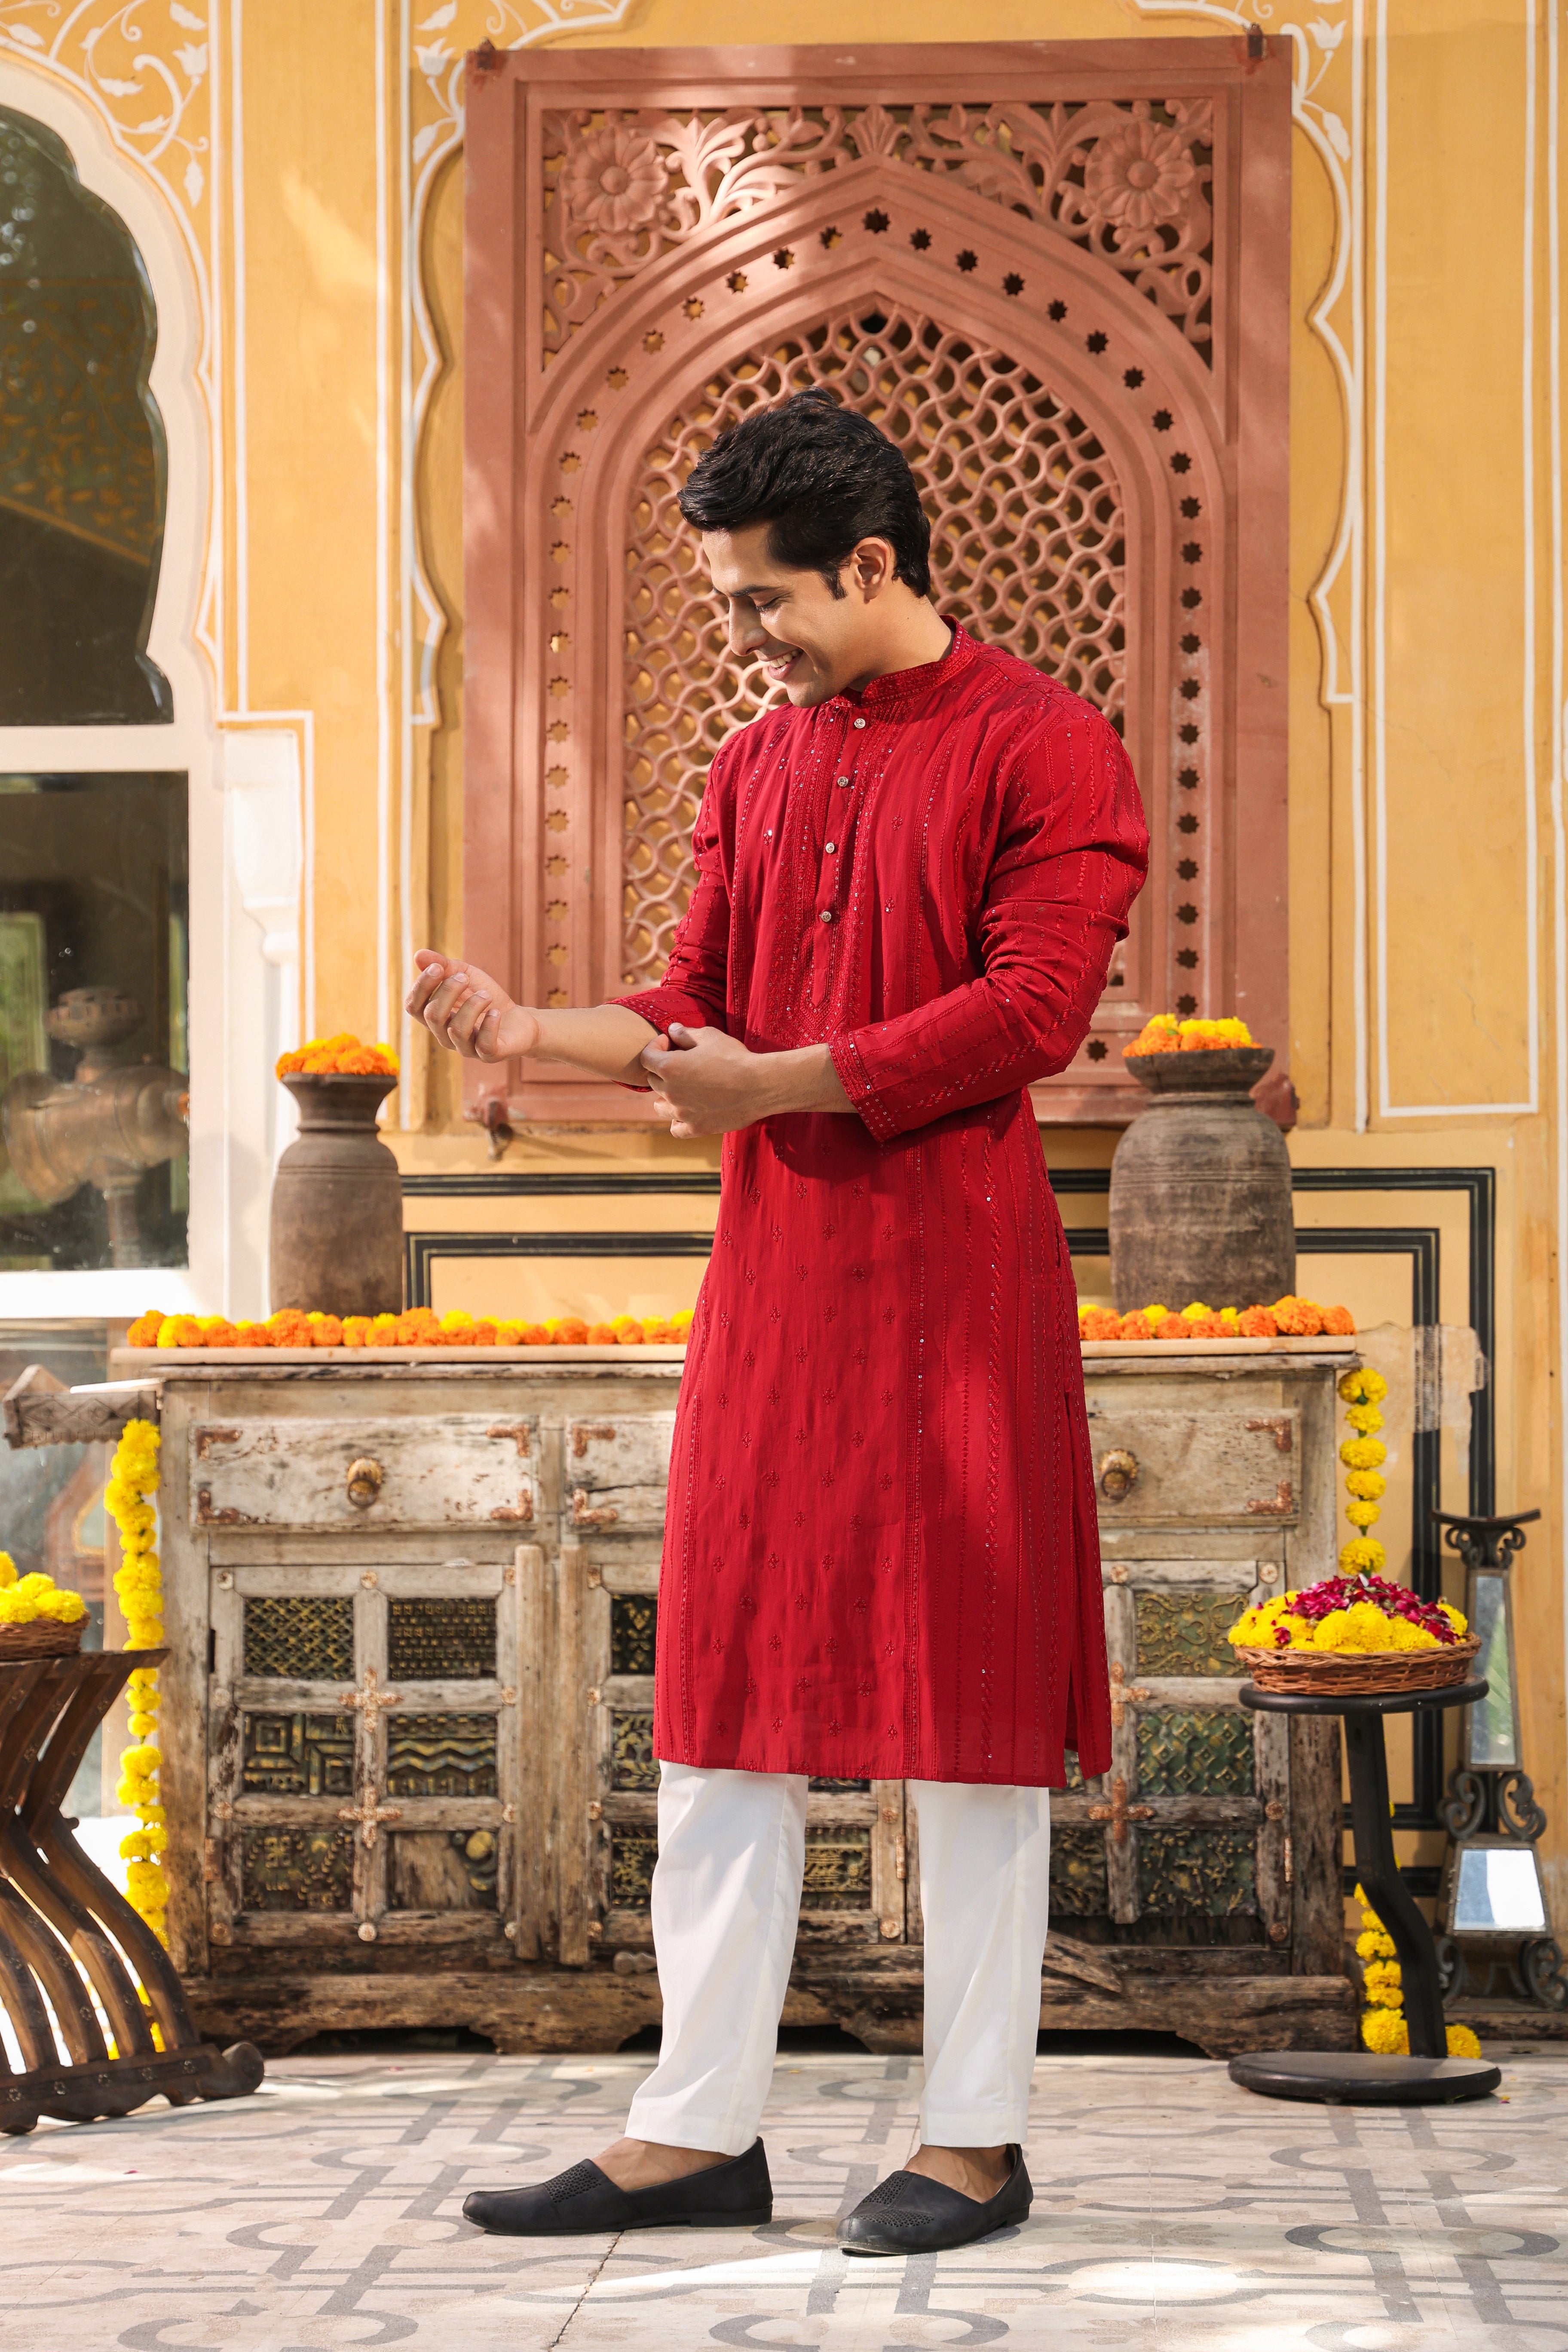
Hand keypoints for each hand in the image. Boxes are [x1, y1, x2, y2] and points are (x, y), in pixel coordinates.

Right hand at [405, 950, 538, 1061]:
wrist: (518, 1018)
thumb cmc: (486, 996)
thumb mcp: (466, 975)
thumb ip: (444, 965)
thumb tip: (419, 954)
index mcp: (435, 1017)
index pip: (414, 1007)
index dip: (421, 986)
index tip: (438, 967)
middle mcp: (445, 1035)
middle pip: (433, 1016)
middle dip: (448, 991)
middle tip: (464, 978)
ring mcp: (466, 1048)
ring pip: (457, 1030)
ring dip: (472, 1006)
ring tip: (486, 995)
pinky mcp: (489, 1054)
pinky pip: (484, 1045)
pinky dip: (490, 1025)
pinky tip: (496, 1012)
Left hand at [639, 1023, 850, 1135]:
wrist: (759, 1086)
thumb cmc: (735, 1057)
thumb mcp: (710, 1037)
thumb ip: (686, 1033)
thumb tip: (673, 1030)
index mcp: (669, 1067)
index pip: (646, 1057)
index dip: (656, 1046)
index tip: (670, 1043)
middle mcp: (670, 1092)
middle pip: (653, 1081)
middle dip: (663, 1069)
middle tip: (682, 1062)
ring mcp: (682, 1112)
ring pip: (660, 1106)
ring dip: (666, 1095)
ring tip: (681, 1088)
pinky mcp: (696, 1128)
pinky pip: (675, 1128)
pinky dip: (677, 1120)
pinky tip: (687, 1111)